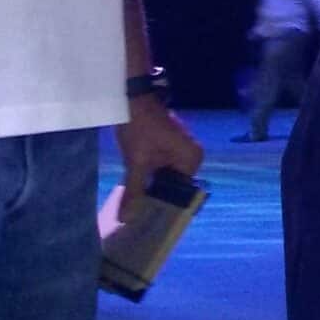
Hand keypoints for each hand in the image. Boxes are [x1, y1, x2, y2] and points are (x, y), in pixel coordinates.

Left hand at [115, 95, 202, 223]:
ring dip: (151, 188)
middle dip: (156, 198)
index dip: (165, 206)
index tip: (149, 222)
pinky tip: (136, 188)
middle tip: (139, 218)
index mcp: (192, 159)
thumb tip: (127, 220)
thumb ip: (134, 191)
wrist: (132, 97)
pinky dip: (149, 177)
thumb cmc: (139, 127)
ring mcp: (180, 150)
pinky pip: (161, 168)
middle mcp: (191, 156)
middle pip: (173, 185)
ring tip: (135, 207)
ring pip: (165, 177)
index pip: (181, 192)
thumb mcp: (136, 161)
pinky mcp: (168, 146)